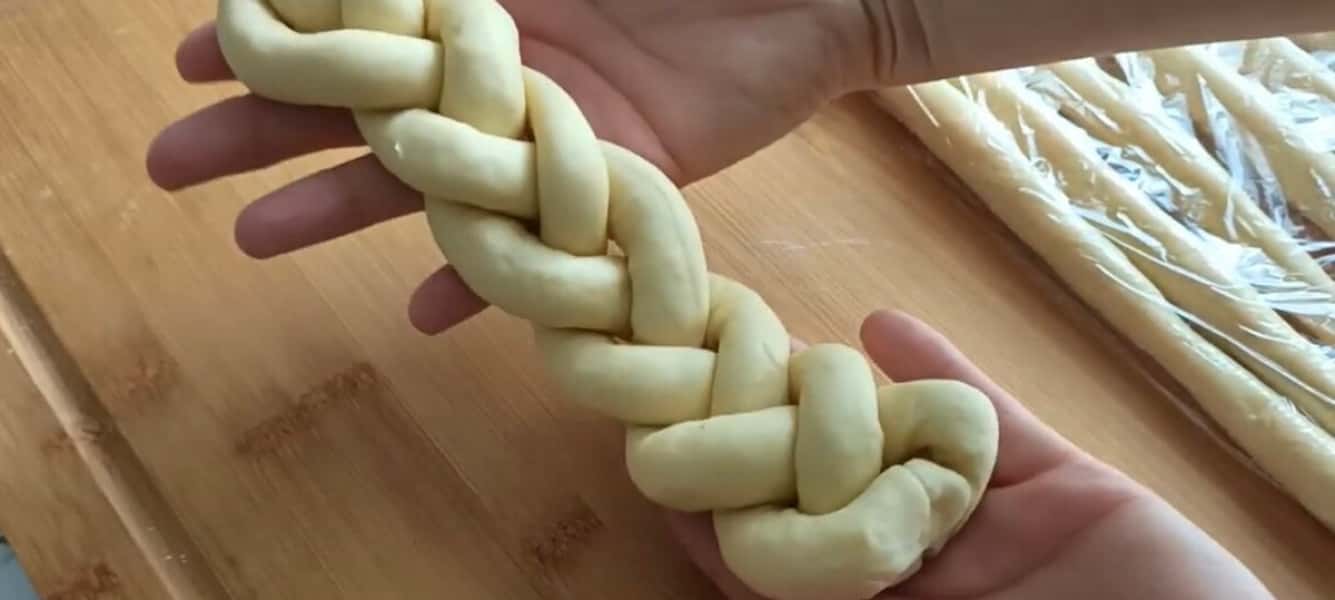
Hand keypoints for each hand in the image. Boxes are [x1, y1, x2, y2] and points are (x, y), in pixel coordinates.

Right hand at [146, 1, 875, 333]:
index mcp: (482, 4)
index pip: (355, 30)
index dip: (275, 43)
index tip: (195, 60)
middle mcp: (495, 76)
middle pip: (359, 109)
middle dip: (265, 131)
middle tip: (175, 163)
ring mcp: (542, 140)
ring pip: (420, 184)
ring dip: (335, 211)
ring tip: (252, 239)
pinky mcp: (599, 192)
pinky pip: (522, 252)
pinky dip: (473, 286)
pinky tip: (417, 316)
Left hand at [667, 310, 1274, 599]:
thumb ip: (819, 597)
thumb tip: (716, 552)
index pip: (772, 562)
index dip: (716, 507)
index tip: (661, 446)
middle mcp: (918, 572)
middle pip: (824, 490)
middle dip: (769, 434)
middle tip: (711, 366)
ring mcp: (984, 524)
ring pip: (893, 443)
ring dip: (839, 396)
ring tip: (779, 343)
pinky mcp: (1057, 485)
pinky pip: (987, 420)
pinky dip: (940, 371)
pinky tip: (887, 324)